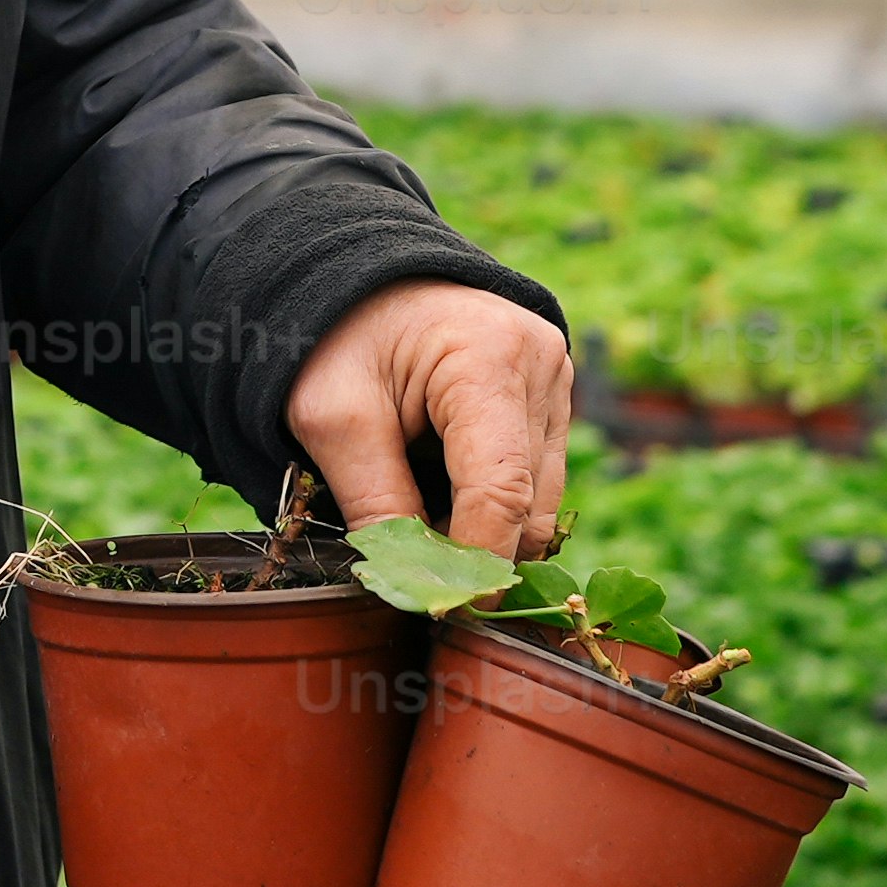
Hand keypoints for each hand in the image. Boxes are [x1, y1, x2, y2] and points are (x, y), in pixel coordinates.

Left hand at [290, 280, 575, 563]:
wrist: (356, 273)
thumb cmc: (337, 334)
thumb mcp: (332, 417)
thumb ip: (374, 500)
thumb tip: (413, 585)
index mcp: (489, 358)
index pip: (501, 491)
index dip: (477, 563)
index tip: (447, 612)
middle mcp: (541, 365)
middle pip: (528, 503)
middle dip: (476, 551)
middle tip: (415, 577)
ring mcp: (555, 379)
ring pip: (540, 499)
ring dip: (487, 529)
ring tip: (419, 523)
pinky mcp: (550, 396)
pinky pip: (537, 477)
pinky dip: (495, 503)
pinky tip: (443, 496)